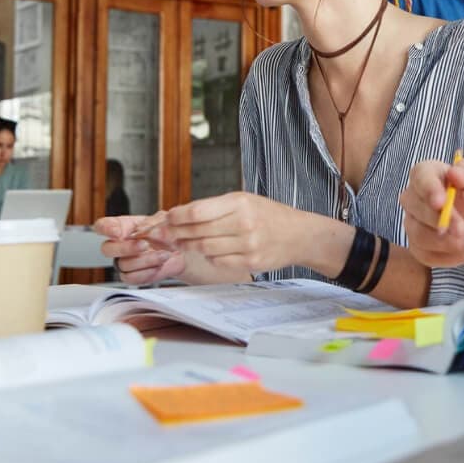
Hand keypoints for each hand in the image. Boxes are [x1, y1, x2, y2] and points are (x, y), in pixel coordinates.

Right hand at [93, 214, 191, 285]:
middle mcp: (120, 244)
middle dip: (126, 247)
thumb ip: (152, 223)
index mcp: (123, 227)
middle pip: (107, 248)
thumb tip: (141, 230)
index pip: (103, 226)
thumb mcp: (164, 221)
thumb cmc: (169, 232)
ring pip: (123, 264)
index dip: (105, 229)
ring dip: (146, 260)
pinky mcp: (134, 276)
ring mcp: (125, 261)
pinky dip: (147, 272)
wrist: (183, 248)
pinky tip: (158, 265)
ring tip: (163, 254)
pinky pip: (131, 278)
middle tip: (144, 244)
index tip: (116, 232)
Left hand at [149, 192, 312, 277]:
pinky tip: (211, 251)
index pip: (197, 211)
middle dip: (176, 233)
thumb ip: (214, 208)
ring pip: (205, 248)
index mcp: (240, 202)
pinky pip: (218, 261)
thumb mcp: (244, 200)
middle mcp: (244, 223)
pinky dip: (210, 257)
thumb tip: (179, 215)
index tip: (166, 219)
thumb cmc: (268, 215)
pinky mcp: (251, 262)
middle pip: (197, 231)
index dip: (176, 217)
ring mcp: (248, 244)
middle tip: (164, 234)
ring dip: (190, 246)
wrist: (299, 234)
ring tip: (185, 242)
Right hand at [399, 157, 463, 269]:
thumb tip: (455, 172)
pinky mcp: (417, 247)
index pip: (420, 177)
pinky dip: (452, 256)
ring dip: (452, 243)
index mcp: (428, 174)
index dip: (429, 190)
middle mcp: (414, 198)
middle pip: (418, 209)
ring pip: (421, 236)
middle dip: (446, 222)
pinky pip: (428, 255)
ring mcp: (413, 223)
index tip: (441, 203)